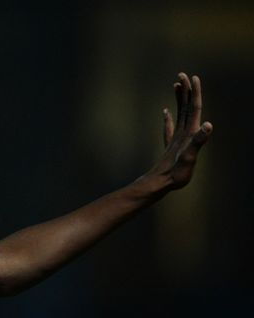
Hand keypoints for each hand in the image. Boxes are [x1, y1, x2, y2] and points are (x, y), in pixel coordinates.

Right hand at [144, 72, 212, 190]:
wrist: (165, 185)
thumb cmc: (178, 173)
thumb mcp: (190, 156)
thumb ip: (199, 140)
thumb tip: (208, 125)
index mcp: (191, 132)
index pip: (194, 108)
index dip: (194, 92)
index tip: (193, 77)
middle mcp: (187, 133)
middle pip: (187, 107)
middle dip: (186, 91)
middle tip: (182, 74)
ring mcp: (179, 139)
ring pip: (180, 114)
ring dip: (179, 99)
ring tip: (176, 86)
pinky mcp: (171, 145)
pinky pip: (169, 127)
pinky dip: (168, 118)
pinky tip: (165, 111)